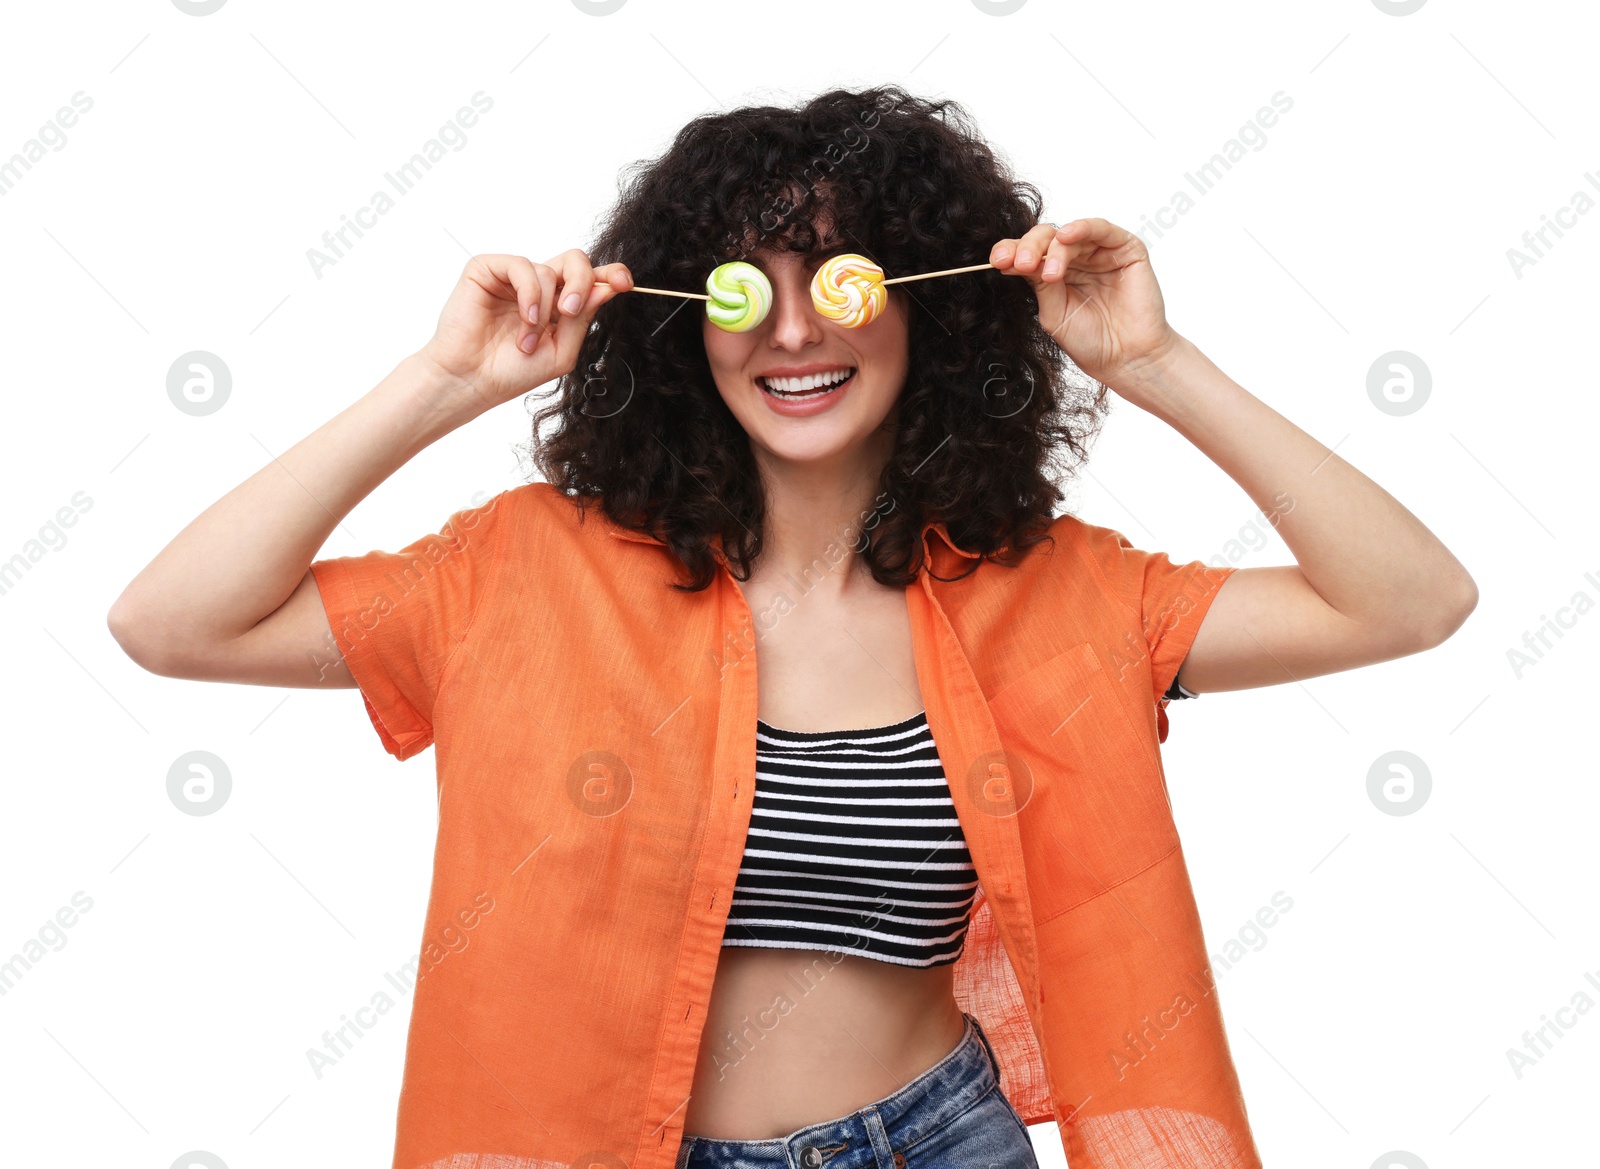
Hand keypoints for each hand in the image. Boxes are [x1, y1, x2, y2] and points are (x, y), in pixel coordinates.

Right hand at [417, 251, 633, 412]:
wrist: (472, 381)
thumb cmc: (511, 371)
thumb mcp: (562, 351)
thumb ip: (583, 319)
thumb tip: (607, 287)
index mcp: (558, 304)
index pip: (590, 278)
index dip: (610, 274)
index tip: (624, 283)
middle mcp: (538, 286)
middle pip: (574, 260)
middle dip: (582, 282)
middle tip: (571, 310)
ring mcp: (512, 277)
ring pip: (548, 270)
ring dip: (543, 311)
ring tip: (527, 340)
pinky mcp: (487, 270)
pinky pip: (522, 266)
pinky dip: (529, 294)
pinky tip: (524, 319)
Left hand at [990, 218, 1177, 393]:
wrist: (1126, 358)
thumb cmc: (1092, 341)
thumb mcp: (1054, 312)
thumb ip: (1039, 285)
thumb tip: (1012, 261)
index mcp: (1055, 274)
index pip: (1030, 255)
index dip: (1012, 252)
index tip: (997, 261)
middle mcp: (1077, 260)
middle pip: (1046, 239)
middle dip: (1029, 248)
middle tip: (1021, 264)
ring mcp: (1100, 253)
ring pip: (1070, 235)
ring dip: (1054, 248)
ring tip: (1047, 272)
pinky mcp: (1126, 249)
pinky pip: (1101, 229)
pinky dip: (1083, 228)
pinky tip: (1067, 236)